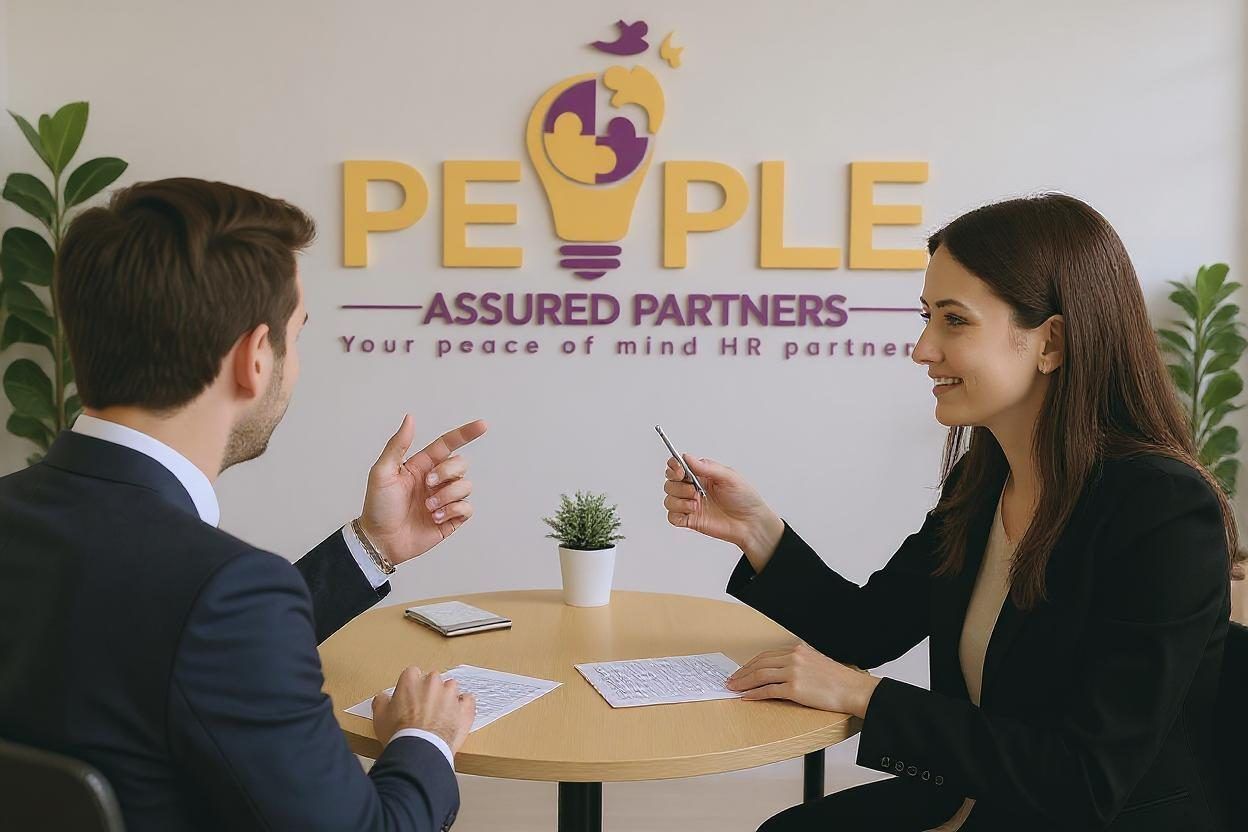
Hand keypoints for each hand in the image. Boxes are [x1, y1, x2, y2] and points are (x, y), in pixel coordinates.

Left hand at [360, 415, 487, 564]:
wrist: (380, 540)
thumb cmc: (378, 506)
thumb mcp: (382, 472)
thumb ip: (397, 445)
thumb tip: (410, 418)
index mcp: (422, 465)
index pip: (448, 444)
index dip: (466, 433)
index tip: (483, 425)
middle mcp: (436, 480)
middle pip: (461, 464)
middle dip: (448, 473)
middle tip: (428, 486)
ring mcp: (444, 499)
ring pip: (465, 486)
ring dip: (447, 496)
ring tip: (428, 508)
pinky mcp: (450, 519)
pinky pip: (467, 508)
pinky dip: (453, 511)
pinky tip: (435, 518)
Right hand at [372, 666, 475, 752]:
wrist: (420, 750)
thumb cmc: (399, 733)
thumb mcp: (379, 716)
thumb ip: (381, 701)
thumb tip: (383, 697)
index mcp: (411, 680)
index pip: (412, 674)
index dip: (410, 687)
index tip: (409, 698)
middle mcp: (433, 682)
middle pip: (432, 679)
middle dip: (429, 691)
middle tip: (422, 709)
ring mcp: (451, 694)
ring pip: (450, 688)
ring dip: (446, 697)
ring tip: (439, 715)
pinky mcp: (465, 708)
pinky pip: (467, 700)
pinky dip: (463, 705)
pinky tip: (457, 714)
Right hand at [662, 454, 784, 569]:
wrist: (751, 523)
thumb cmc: (745, 499)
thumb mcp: (729, 477)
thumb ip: (707, 467)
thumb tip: (687, 457)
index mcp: (702, 475)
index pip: (678, 466)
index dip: (674, 467)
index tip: (680, 471)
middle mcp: (694, 488)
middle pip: (670, 483)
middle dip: (679, 486)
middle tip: (694, 491)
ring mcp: (691, 505)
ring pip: (669, 499)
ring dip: (679, 501)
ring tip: (696, 504)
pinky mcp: (691, 520)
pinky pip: (672, 517)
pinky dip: (677, 515)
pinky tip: (692, 513)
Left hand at [725, 642, 880, 718]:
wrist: (854, 690)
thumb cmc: (840, 680)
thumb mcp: (817, 662)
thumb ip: (800, 662)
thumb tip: (784, 671)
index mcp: (799, 650)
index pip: (767, 655)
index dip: (751, 663)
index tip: (742, 670)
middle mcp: (794, 658)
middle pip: (760, 663)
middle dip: (743, 672)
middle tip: (732, 679)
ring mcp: (793, 672)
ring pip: (760, 675)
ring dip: (744, 682)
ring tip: (734, 688)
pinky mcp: (794, 689)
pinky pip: (768, 691)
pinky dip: (754, 694)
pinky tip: (746, 697)